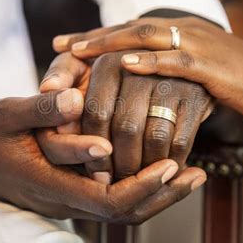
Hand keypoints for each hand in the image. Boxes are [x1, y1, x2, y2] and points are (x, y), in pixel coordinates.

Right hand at [0, 90, 206, 223]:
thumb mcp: (7, 115)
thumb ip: (41, 108)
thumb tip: (78, 99)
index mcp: (52, 184)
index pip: (107, 200)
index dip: (141, 186)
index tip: (170, 166)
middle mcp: (66, 199)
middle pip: (125, 212)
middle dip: (163, 196)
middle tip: (196, 175)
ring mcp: (70, 199)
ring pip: (123, 209)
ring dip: (158, 194)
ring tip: (190, 174)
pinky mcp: (73, 191)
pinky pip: (114, 197)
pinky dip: (141, 186)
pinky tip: (159, 167)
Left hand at [41, 52, 212, 182]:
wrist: (179, 59)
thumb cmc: (122, 70)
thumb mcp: (88, 63)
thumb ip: (63, 74)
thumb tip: (45, 89)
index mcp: (109, 59)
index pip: (94, 113)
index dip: (90, 148)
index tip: (91, 171)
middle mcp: (142, 65)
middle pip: (125, 128)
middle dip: (118, 164)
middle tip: (112, 183)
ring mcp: (172, 81)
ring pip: (153, 137)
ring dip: (144, 167)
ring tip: (134, 181)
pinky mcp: (196, 97)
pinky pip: (180, 140)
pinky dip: (170, 161)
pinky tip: (160, 170)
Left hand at [57, 17, 242, 128]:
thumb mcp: (202, 78)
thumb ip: (175, 78)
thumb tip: (151, 91)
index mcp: (181, 36)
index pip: (131, 32)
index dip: (97, 38)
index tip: (65, 47)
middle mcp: (185, 33)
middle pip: (130, 28)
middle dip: (93, 38)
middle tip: (60, 46)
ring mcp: (199, 46)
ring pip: (146, 37)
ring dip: (110, 43)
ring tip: (79, 51)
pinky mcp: (213, 66)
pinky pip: (176, 60)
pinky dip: (150, 60)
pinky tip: (126, 63)